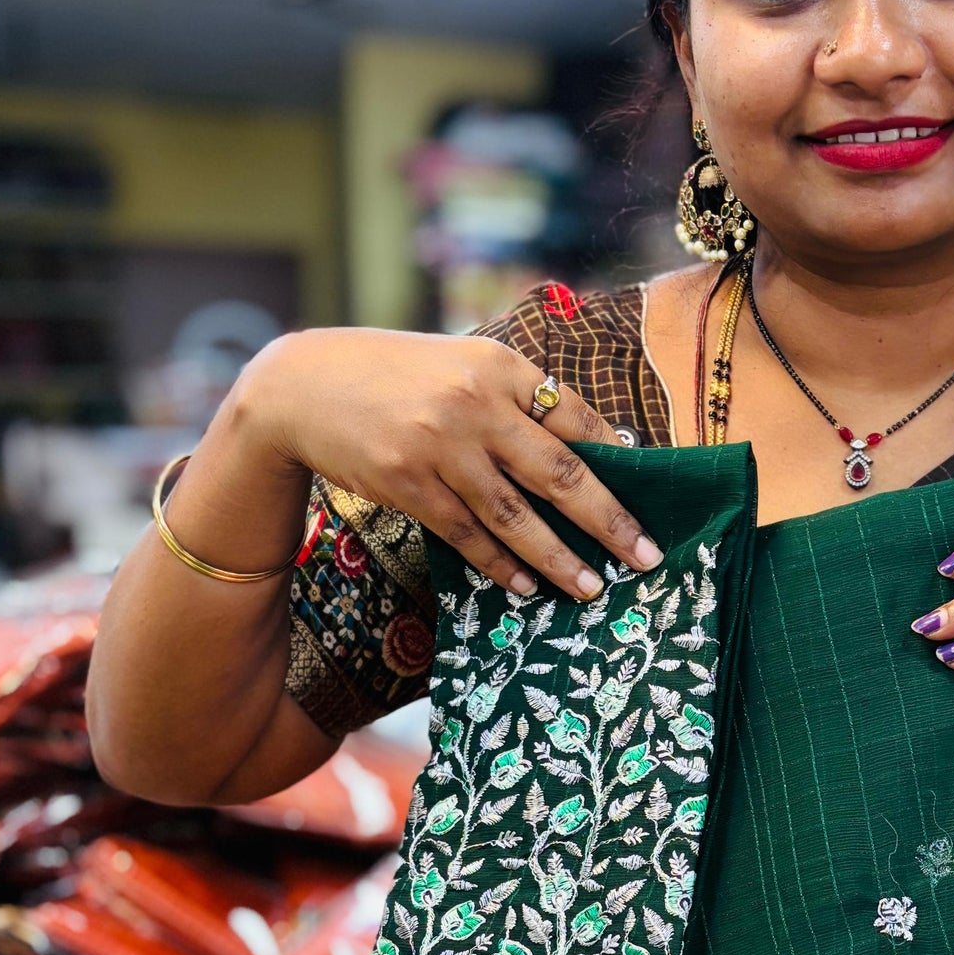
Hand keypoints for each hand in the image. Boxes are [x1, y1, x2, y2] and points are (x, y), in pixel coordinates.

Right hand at [235, 326, 659, 601]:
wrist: (302, 386)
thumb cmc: (395, 377)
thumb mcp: (461, 366)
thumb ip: (516, 400)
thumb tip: (592, 450)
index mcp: (501, 367)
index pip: (577, 421)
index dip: (619, 464)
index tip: (651, 497)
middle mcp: (477, 405)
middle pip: (562, 474)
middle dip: (610, 522)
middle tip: (646, 557)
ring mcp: (441, 447)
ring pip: (517, 516)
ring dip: (560, 559)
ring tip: (592, 588)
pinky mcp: (409, 484)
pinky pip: (469, 536)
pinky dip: (502, 565)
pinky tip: (529, 585)